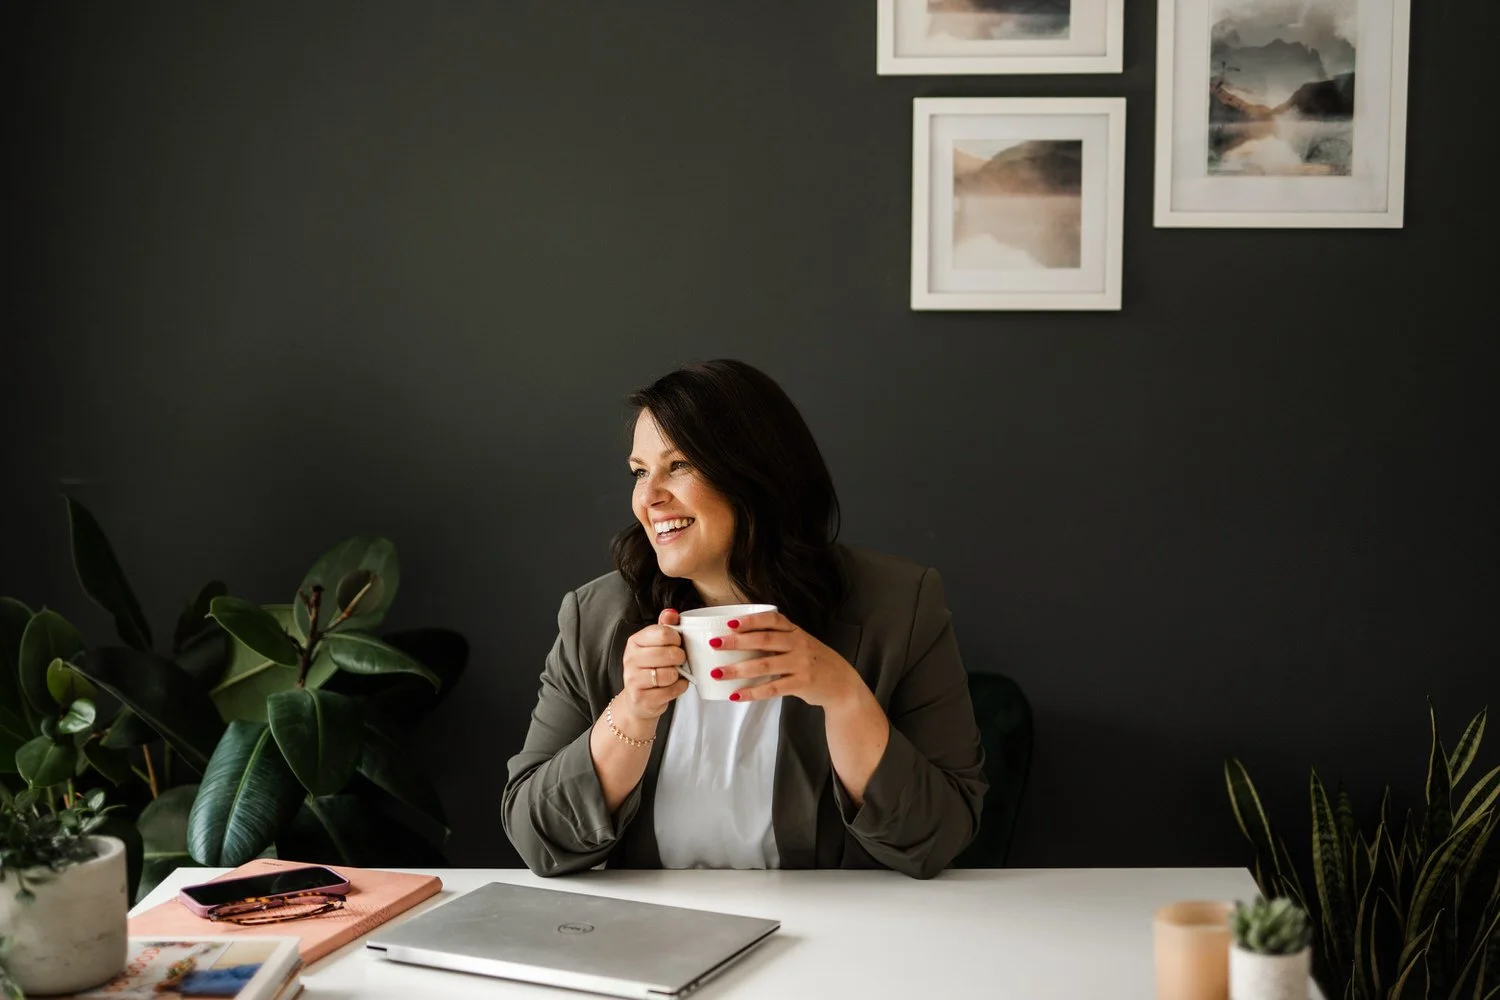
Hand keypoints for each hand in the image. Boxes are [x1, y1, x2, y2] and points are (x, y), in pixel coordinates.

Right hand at [618, 609, 689, 723]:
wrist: (638, 699)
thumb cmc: (651, 668)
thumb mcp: (656, 645)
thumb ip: (665, 627)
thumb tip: (671, 613)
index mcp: (635, 641)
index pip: (663, 633)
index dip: (677, 639)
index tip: (678, 644)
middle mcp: (630, 659)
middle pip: (668, 653)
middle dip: (680, 658)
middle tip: (679, 660)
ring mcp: (633, 680)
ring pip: (669, 674)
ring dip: (678, 675)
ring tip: (674, 674)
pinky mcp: (641, 698)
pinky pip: (670, 690)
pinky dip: (679, 688)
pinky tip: (674, 686)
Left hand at [706, 610, 860, 708]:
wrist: (842, 684)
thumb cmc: (814, 662)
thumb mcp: (800, 644)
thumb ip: (778, 641)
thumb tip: (740, 640)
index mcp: (795, 631)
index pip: (772, 619)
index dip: (751, 620)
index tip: (730, 623)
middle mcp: (799, 644)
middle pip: (764, 640)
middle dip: (737, 642)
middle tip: (715, 644)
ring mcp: (801, 664)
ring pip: (765, 665)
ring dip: (739, 669)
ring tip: (718, 673)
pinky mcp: (802, 683)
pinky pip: (773, 688)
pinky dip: (753, 692)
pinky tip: (736, 695)